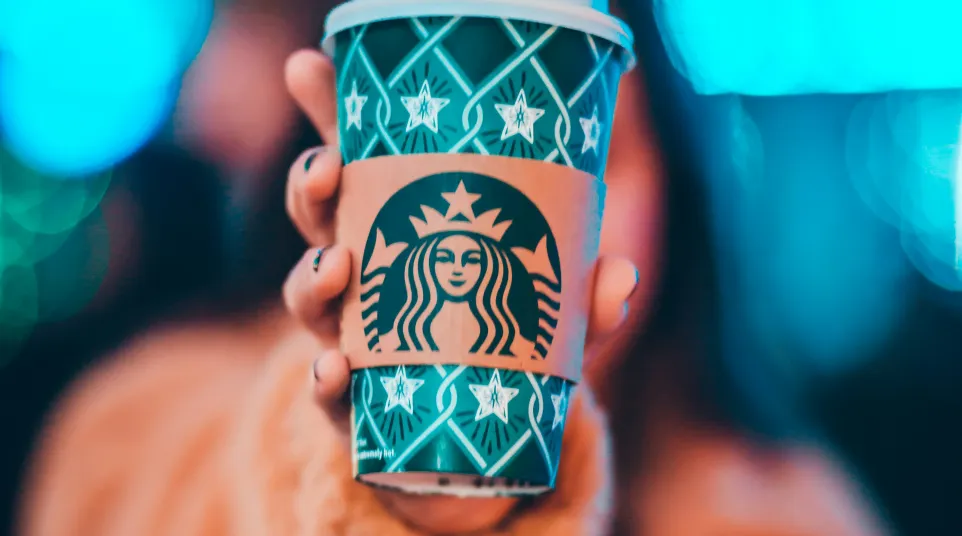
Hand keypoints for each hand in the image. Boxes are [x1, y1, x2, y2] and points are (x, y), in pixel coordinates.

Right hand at [282, 49, 637, 533]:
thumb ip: (580, 294)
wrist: (467, 443)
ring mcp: (349, 337)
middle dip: (310, 185)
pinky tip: (335, 369)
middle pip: (317, 218)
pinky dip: (322, 380)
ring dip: (311, 276)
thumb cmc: (498, 349)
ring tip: (336, 264)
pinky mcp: (350, 403)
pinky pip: (324, 389)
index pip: (356, 161)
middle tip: (328, 167)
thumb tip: (620, 275)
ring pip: (307, 295)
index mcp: (396, 229)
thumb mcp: (544, 311)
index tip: (311, 66)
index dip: (327, 113)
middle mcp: (360, 274)